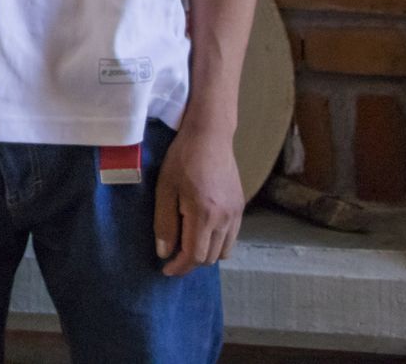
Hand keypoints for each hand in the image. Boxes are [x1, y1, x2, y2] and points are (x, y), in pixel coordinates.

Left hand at [154, 125, 242, 276]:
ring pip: (224, 251)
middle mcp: (225, 219)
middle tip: (172, 256)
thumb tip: (164, 253)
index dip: (179, 267)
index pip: (195, 256)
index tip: (166, 269)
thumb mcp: (164, 189)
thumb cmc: (182, 159)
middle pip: (210, 258)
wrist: (210, 136)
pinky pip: (232, 237)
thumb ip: (165, 223)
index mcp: (204, 215)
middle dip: (190, 262)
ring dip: (205, 254)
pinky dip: (217, 242)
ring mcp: (236, 214)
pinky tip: (202, 231)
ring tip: (187, 244)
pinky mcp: (240, 207)